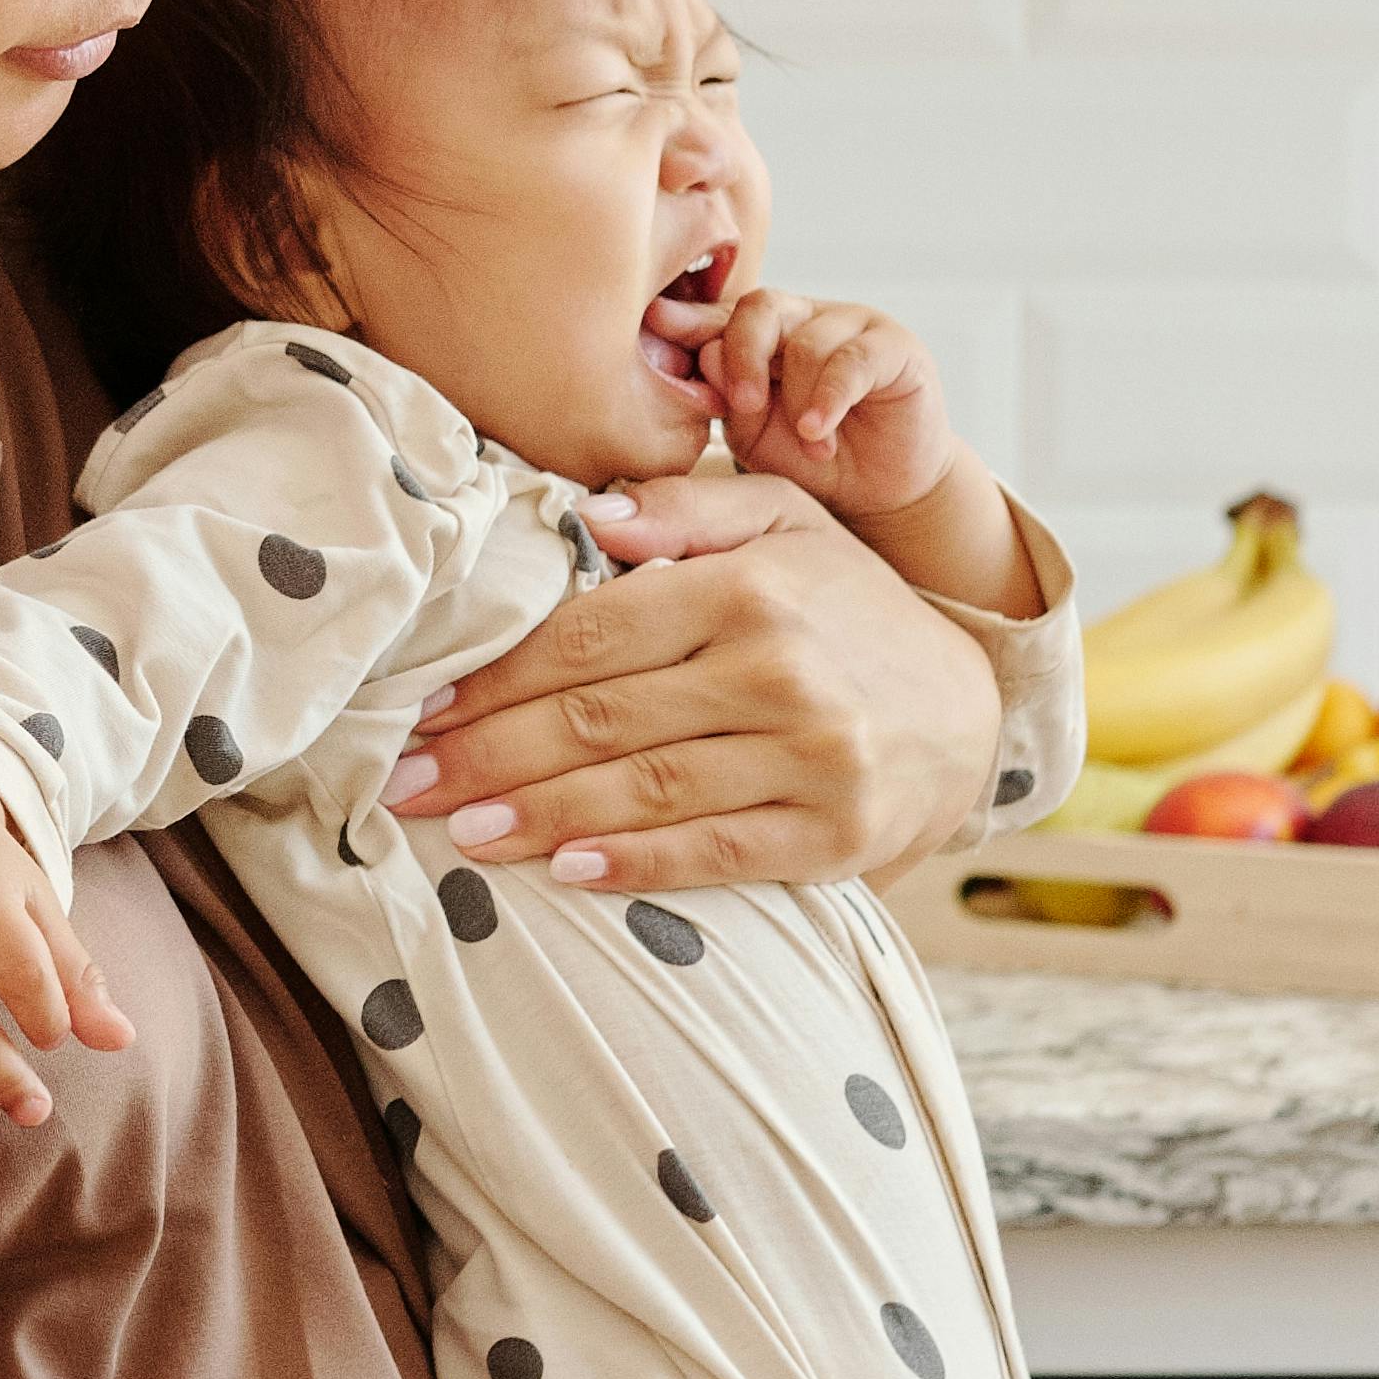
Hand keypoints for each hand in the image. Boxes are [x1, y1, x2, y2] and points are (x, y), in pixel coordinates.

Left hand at [389, 474, 1002, 895]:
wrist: (970, 709)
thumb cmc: (847, 607)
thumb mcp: (785, 521)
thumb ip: (686, 507)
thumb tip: (586, 515)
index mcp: (753, 586)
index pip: (594, 635)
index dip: (500, 676)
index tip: (428, 707)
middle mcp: (782, 669)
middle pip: (602, 719)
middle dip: (490, 756)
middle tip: (409, 783)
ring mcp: (812, 758)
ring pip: (644, 791)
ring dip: (539, 816)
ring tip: (459, 833)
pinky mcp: (832, 836)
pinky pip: (713, 854)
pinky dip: (634, 867)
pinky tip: (563, 872)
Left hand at [676, 280, 953, 521]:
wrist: (882, 494)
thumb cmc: (811, 460)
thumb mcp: (753, 433)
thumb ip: (726, 395)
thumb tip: (701, 357)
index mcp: (761, 335)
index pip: (721, 315)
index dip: (689, 322)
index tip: (656, 327)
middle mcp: (804, 318)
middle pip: (759, 308)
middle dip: (742, 355)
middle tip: (741, 405)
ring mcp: (851, 326)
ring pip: (807, 340)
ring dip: (799, 400)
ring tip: (809, 445)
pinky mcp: (895, 347)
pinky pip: (854, 359)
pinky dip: (830, 397)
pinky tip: (819, 430)